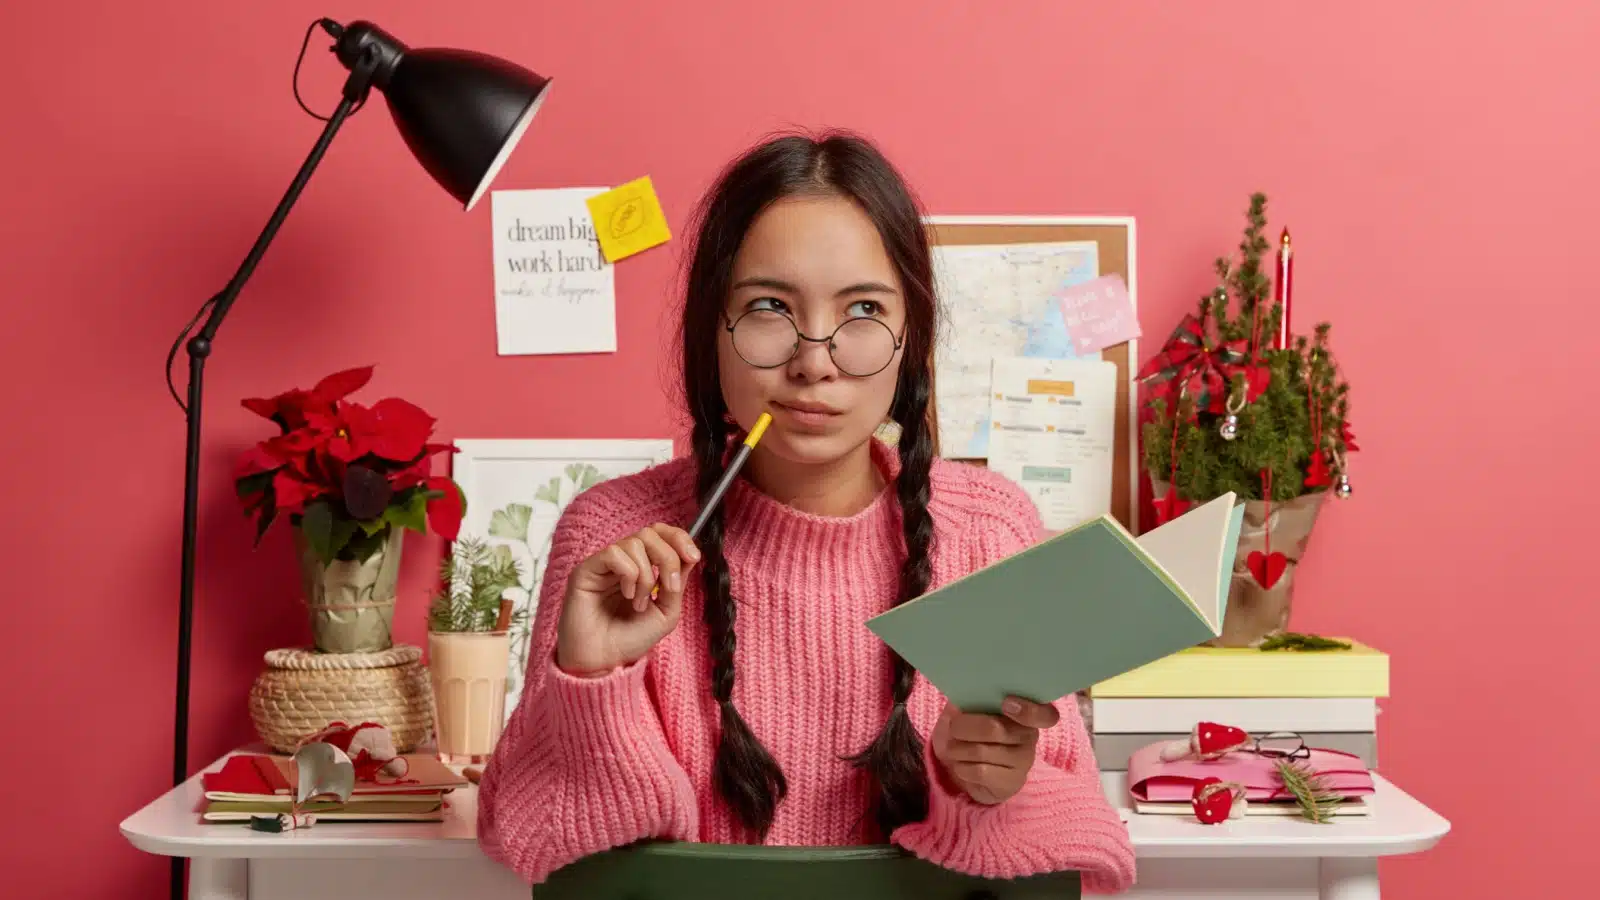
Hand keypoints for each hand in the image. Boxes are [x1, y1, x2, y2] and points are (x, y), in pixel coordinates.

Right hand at [555, 523, 699, 675]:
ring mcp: (604, 564)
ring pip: (635, 542)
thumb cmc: (630, 639)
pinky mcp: (586, 569)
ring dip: (646, 576)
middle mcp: (623, 561)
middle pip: (651, 533)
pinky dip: (628, 574)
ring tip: (639, 603)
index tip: (693, 557)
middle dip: (667, 557)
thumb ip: (677, 584)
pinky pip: (614, 553)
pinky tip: (627, 595)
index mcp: (642, 567)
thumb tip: (687, 557)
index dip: (679, 539)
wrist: (604, 662)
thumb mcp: (666, 613)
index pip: (660, 534)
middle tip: (668, 586)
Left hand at [931, 697, 1059, 804]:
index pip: (1046, 714)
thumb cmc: (971, 731)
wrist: (969, 769)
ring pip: (980, 751)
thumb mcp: (969, 710)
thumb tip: (960, 703)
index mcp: (1026, 712)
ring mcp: (1023, 762)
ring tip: (953, 748)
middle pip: (994, 729)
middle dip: (962, 726)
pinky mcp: (1010, 783)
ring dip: (957, 748)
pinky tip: (960, 765)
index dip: (1029, 710)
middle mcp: (1030, 737)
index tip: (1006, 703)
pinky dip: (960, 767)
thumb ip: (970, 700)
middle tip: (953, 727)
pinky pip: (978, 772)